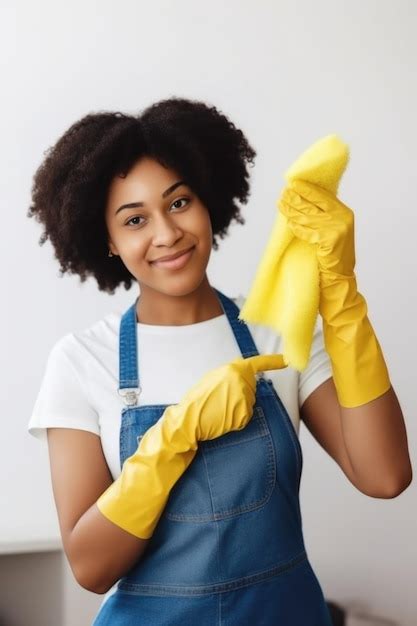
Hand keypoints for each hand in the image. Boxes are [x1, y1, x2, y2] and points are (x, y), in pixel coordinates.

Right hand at [162, 353, 287, 444]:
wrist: (189, 418)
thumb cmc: (198, 399)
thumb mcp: (213, 377)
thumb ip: (230, 374)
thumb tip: (243, 371)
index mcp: (233, 369)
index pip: (258, 363)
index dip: (273, 362)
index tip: (286, 360)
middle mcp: (241, 381)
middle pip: (252, 387)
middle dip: (241, 394)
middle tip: (221, 399)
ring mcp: (244, 397)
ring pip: (249, 403)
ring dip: (238, 407)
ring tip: (219, 408)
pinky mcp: (244, 413)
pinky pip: (246, 416)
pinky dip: (237, 420)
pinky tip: (223, 418)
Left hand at [277, 179, 355, 278]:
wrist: (340, 273)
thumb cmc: (334, 251)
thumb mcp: (335, 228)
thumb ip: (325, 213)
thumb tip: (304, 198)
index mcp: (344, 211)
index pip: (323, 195)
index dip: (307, 189)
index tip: (293, 183)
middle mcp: (342, 217)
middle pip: (313, 205)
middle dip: (295, 198)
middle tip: (283, 193)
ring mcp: (335, 228)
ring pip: (306, 217)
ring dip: (291, 211)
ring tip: (280, 204)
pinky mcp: (328, 239)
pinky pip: (306, 231)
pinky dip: (296, 228)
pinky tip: (289, 223)